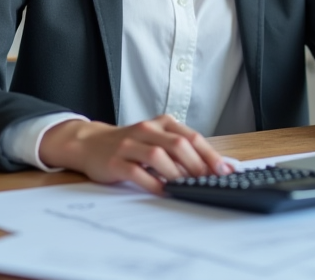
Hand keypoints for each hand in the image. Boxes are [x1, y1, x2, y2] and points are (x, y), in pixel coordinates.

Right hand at [38, 114, 230, 192]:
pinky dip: (153, 183)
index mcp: (161, 123)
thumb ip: (181, 150)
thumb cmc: (129, 144)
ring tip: (188, 187)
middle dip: (197, 165)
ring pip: (159, 156)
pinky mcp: (116, 161)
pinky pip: (138, 172)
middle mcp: (147, 130)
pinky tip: (163, 191)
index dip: (210, 155)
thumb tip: (214, 167)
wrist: (89, 143)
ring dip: (177, 174)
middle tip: (208, 181)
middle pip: (178, 144)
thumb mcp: (156, 140)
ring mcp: (130, 144)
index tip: (225, 171)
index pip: (192, 137)